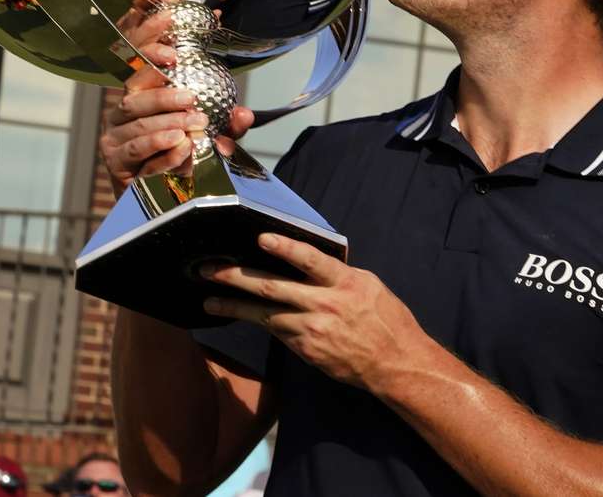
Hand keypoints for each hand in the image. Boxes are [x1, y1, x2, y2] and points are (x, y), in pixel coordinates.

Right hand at [101, 0, 253, 194]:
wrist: (160, 199)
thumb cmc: (181, 157)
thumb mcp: (211, 137)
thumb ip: (227, 126)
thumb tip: (245, 114)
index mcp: (142, 94)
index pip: (139, 57)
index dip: (151, 34)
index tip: (173, 23)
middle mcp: (123, 110)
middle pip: (134, 91)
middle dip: (162, 91)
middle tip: (191, 97)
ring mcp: (115, 136)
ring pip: (136, 121)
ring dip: (165, 120)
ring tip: (192, 124)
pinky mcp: (116, 161)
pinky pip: (138, 151)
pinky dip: (161, 147)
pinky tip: (181, 147)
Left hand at [201, 234, 427, 389]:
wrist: (394, 363)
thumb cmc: (385, 319)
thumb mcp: (368, 285)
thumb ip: (337, 273)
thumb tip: (309, 259)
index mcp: (344, 283)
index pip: (311, 260)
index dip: (285, 248)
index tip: (261, 238)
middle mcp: (325, 305)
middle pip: (273, 288)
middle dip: (236, 278)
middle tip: (208, 270)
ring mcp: (312, 330)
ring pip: (264, 314)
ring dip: (234, 306)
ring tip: (209, 300)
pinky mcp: (305, 350)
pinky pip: (276, 331)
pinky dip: (256, 322)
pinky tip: (239, 316)